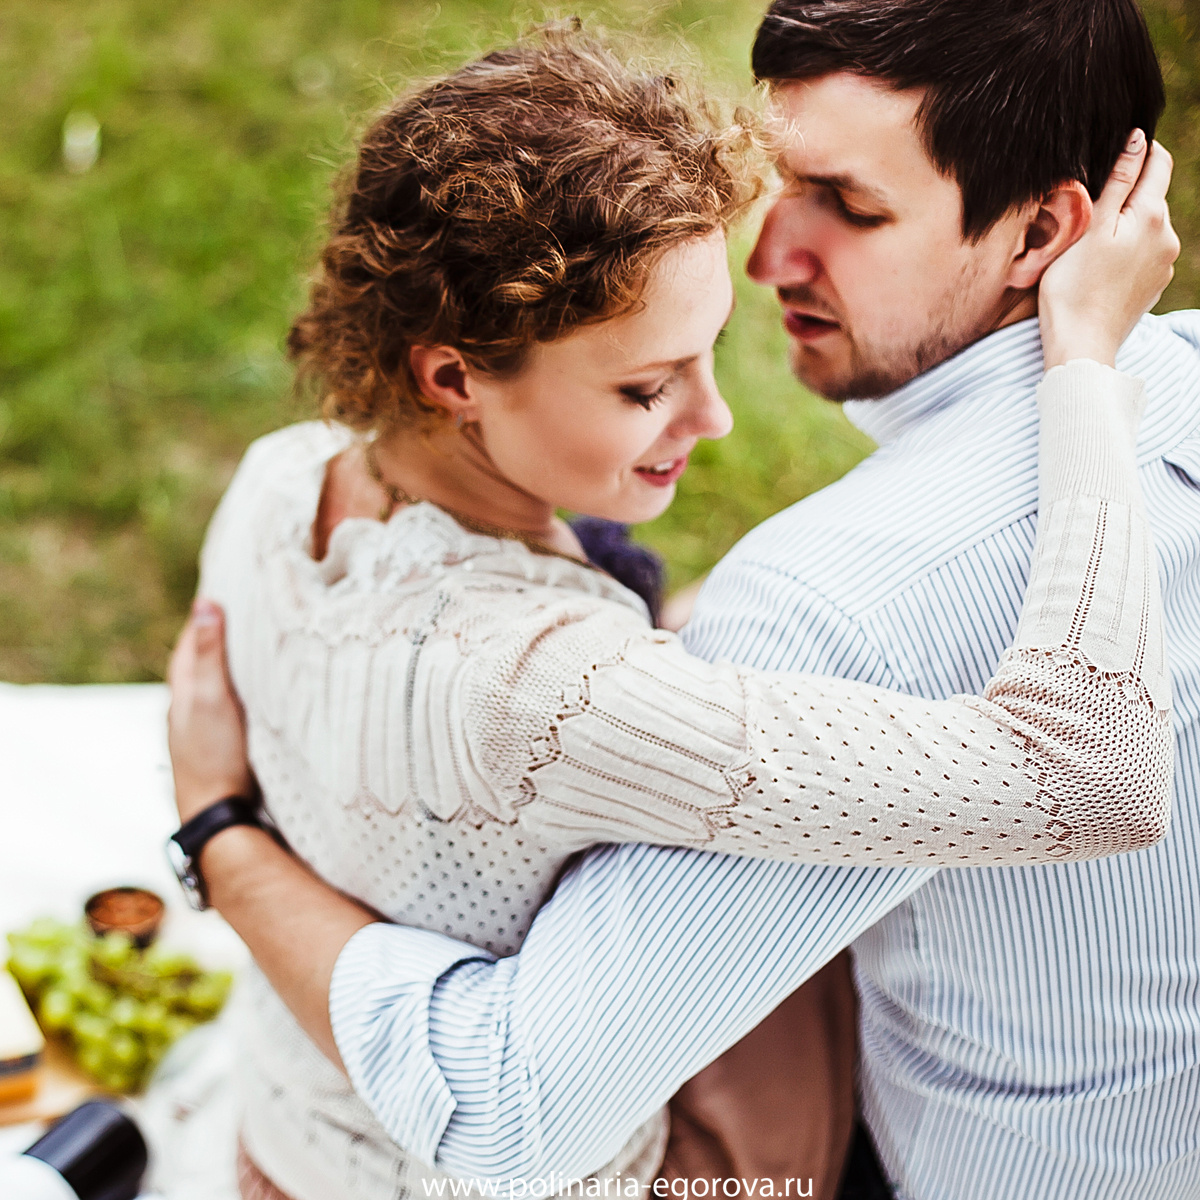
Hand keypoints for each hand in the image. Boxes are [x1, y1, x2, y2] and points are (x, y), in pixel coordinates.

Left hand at [167, 599, 255, 823]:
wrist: (217, 815)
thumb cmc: (214, 756)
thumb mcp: (212, 697)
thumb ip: (209, 653)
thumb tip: (205, 603)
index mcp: (182, 690)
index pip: (192, 639)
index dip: (208, 614)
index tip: (230, 589)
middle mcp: (188, 707)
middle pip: (202, 660)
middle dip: (222, 635)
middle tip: (247, 610)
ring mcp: (203, 728)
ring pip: (216, 685)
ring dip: (232, 665)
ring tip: (256, 645)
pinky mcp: (221, 745)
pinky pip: (229, 706)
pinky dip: (240, 690)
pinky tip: (257, 693)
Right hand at [1039, 130, 1179, 369]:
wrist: (1081, 346)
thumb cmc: (1073, 288)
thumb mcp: (1089, 228)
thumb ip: (1117, 182)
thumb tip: (1138, 140)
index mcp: (1151, 217)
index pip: (1158, 163)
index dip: (1140, 151)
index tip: (1117, 153)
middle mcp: (1166, 237)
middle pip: (1151, 198)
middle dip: (1126, 197)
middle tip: (1087, 211)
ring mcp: (1163, 264)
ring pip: (1146, 228)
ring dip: (1124, 227)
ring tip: (1089, 245)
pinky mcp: (1153, 286)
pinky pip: (1143, 256)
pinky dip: (1125, 253)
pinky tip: (1100, 269)